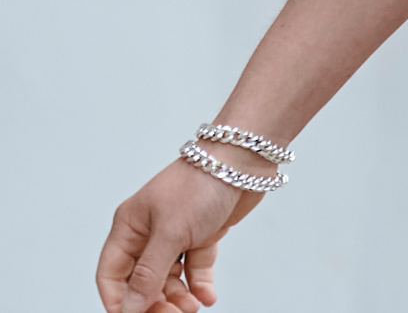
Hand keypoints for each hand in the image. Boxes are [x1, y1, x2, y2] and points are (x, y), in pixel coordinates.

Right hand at [96, 157, 257, 312]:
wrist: (245, 160)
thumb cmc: (201, 184)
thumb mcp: (170, 232)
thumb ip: (148, 273)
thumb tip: (128, 308)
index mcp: (129, 226)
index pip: (112, 274)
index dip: (119, 301)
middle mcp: (149, 232)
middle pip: (141, 280)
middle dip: (153, 302)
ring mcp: (177, 234)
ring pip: (168, 278)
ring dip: (178, 296)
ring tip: (193, 308)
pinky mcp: (202, 234)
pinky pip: (195, 267)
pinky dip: (200, 284)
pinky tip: (208, 297)